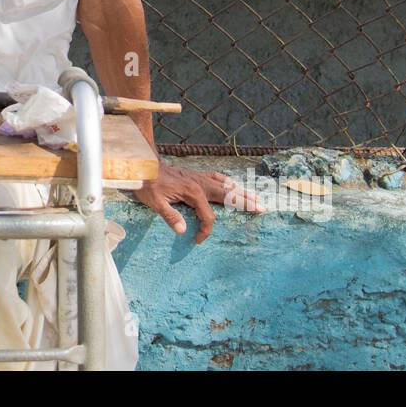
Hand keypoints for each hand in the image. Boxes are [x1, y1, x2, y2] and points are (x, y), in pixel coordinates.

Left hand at [133, 163, 264, 244]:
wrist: (144, 165)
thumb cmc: (149, 184)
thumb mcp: (155, 202)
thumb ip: (170, 216)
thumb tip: (183, 231)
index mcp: (193, 193)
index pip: (208, 217)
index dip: (205, 231)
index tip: (197, 241)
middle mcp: (201, 184)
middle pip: (228, 196)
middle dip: (245, 203)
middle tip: (261, 208)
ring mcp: (200, 178)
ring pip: (226, 186)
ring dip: (241, 192)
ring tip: (256, 198)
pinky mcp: (196, 175)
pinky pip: (217, 178)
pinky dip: (228, 182)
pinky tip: (233, 185)